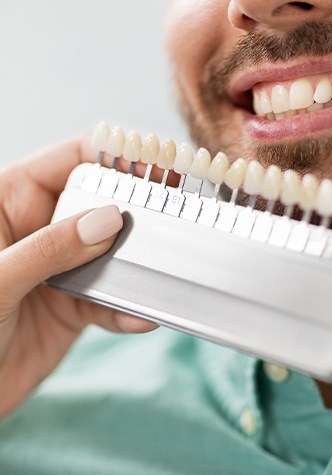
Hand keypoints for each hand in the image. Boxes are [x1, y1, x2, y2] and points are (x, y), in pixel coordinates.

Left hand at [0, 137, 157, 418]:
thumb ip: (51, 248)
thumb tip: (109, 219)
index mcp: (9, 203)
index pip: (69, 161)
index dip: (113, 157)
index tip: (156, 166)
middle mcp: (38, 230)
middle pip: (100, 205)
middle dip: (135, 213)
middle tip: (173, 218)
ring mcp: (58, 268)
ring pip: (111, 254)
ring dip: (137, 267)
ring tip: (161, 274)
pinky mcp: (72, 307)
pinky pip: (109, 300)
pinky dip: (127, 309)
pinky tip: (141, 317)